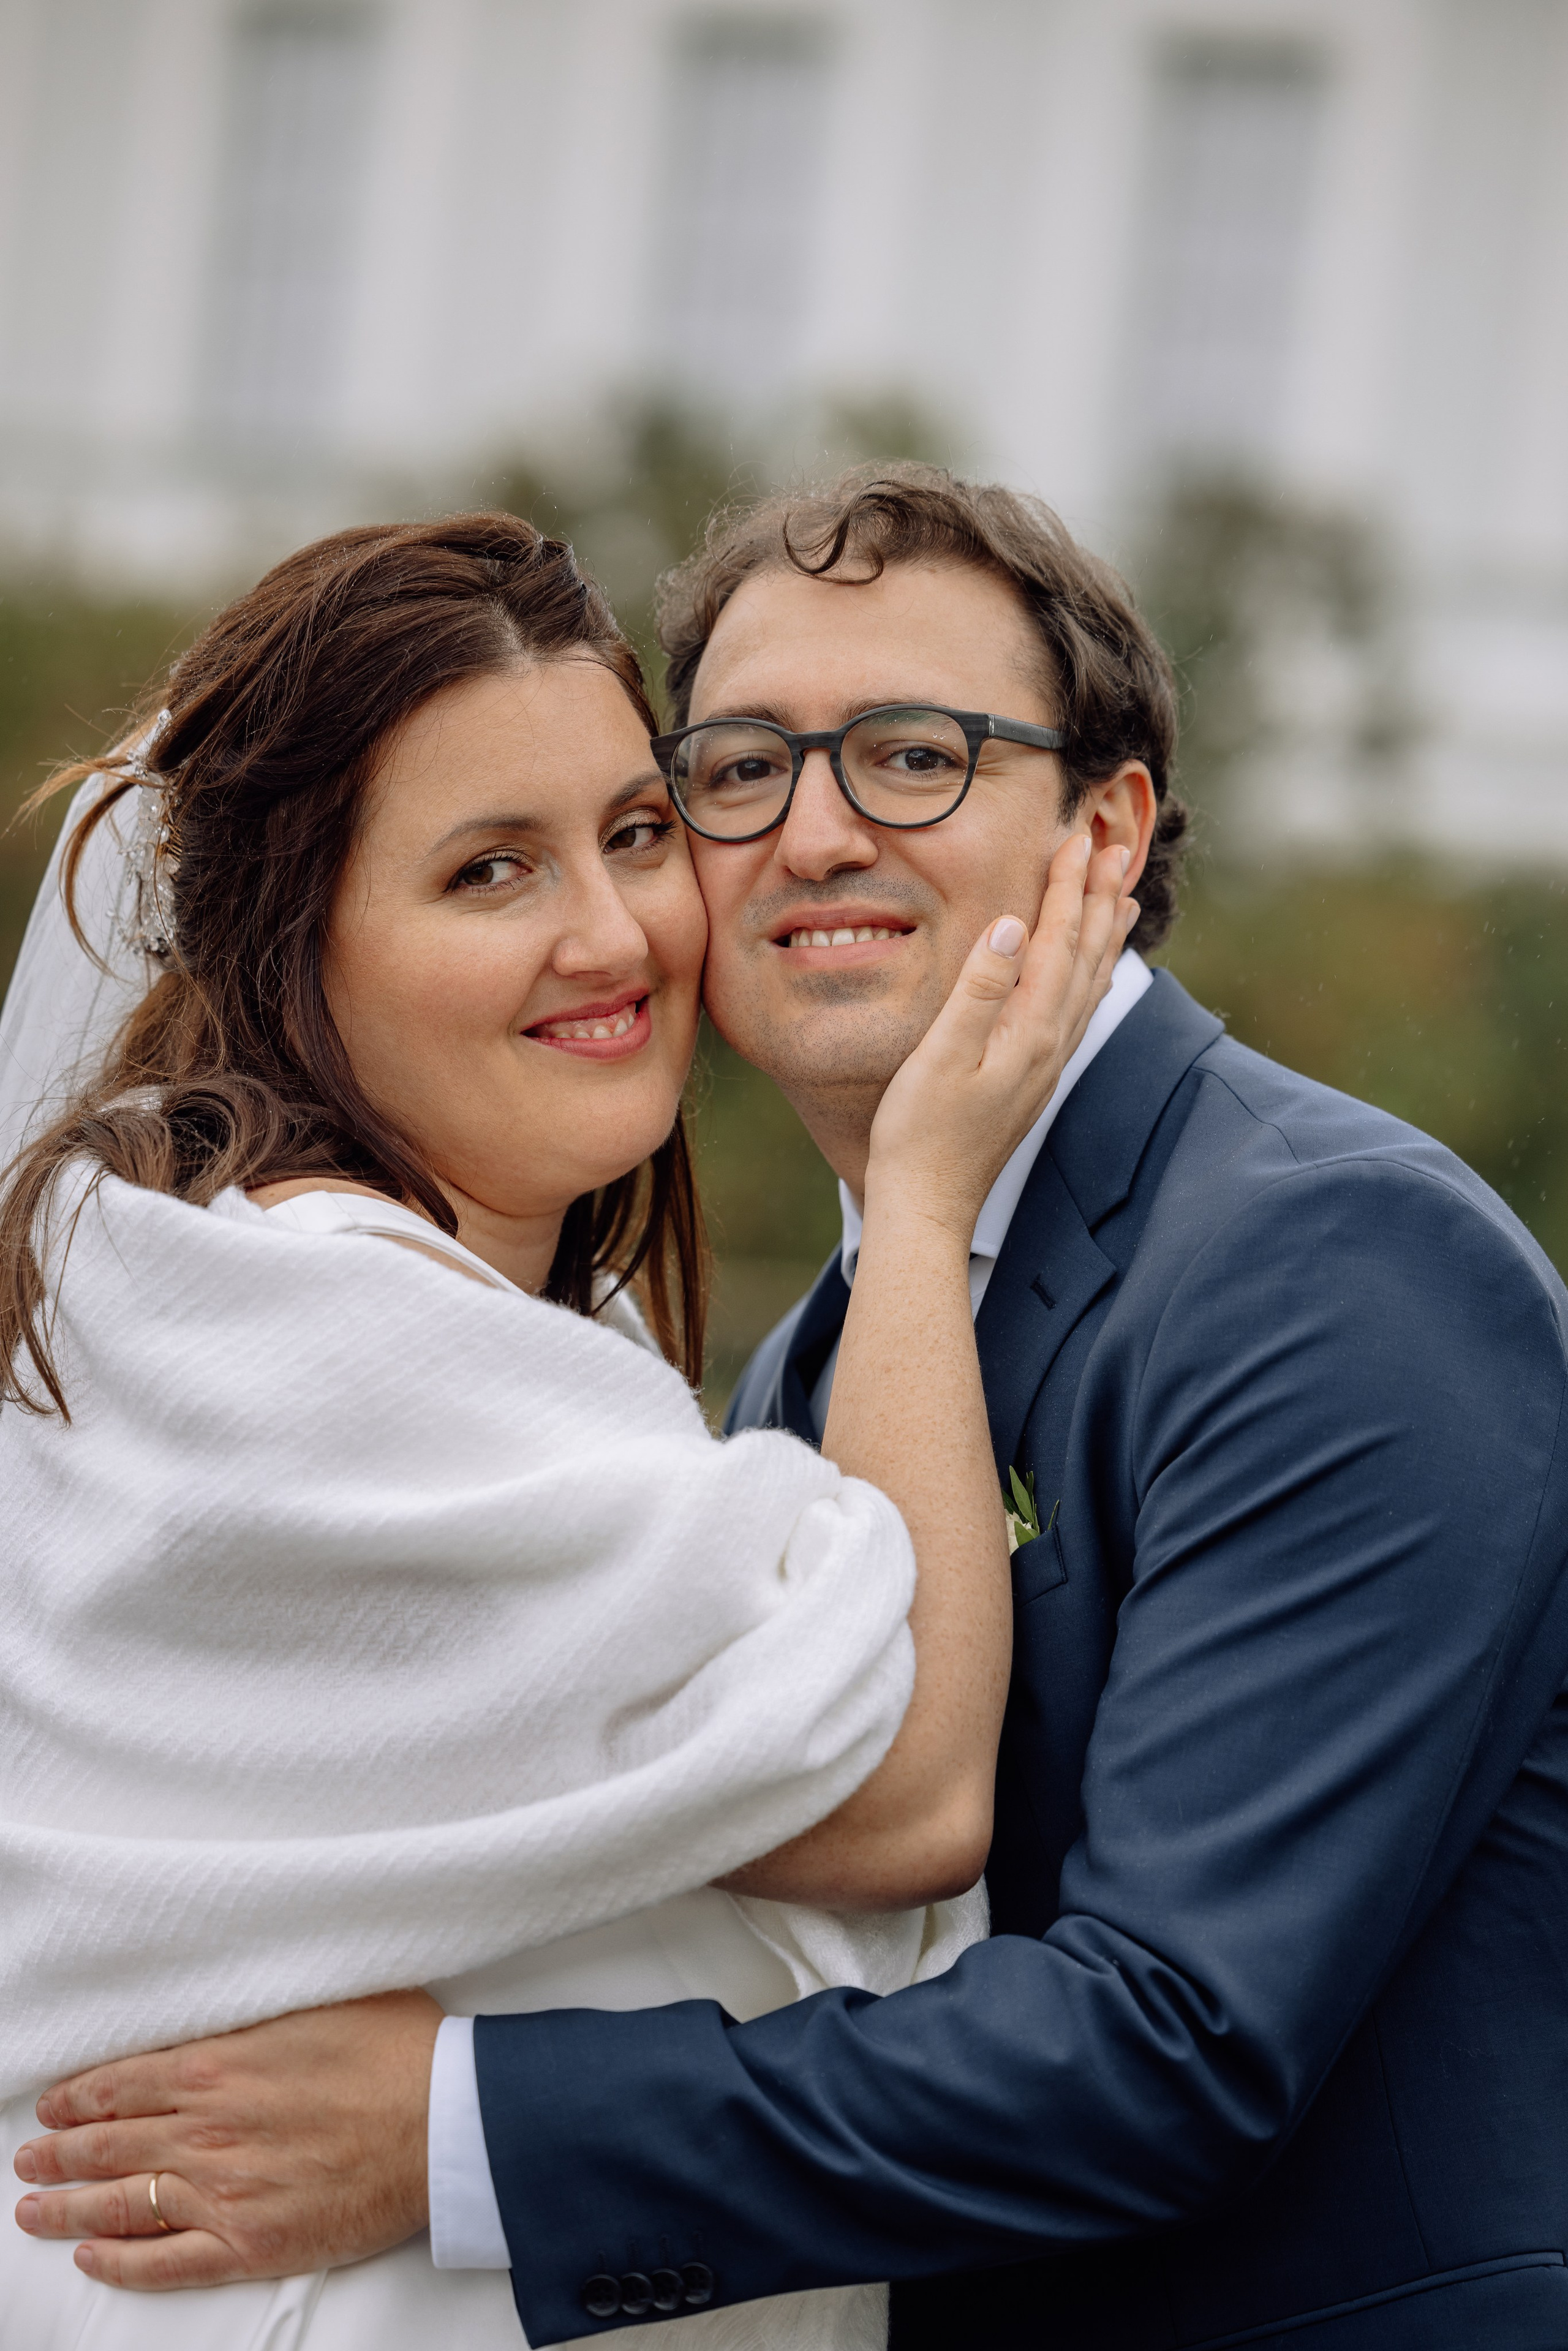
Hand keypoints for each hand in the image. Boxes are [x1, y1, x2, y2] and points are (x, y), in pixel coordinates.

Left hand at [11, 1990, 439, 2290]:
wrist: (446, 2120)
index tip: (53, 2104)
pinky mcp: (251, 2242)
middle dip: (58, 2151)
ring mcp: (223, 2192)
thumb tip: (224, 2000)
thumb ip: (256, 2008)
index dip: (78, 2097)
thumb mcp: (319, 1998)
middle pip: (109, 2145)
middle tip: (30, 2155)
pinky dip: (121, 2262)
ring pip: (121, 2204)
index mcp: (218, 2065)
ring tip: (33, 2208)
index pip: (121, 2084)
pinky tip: (94, 2256)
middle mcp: (206, 2130)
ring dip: (68, 2207)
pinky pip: (166, 2261)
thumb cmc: (396, 2051)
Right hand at [865, 833, 1135, 1237]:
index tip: (1077, 840)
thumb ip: (979, 989)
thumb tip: (1012, 926)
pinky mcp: (1034, 1079)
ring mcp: (1045, 1064)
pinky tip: (1093, 971)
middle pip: (1084, 956)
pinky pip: (1078, 1012)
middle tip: (1114, 848)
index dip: (1068, 888)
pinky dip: (1091, 976)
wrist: (928, 1204)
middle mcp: (1049, 1045)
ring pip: (1089, 983)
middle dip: (1098, 898)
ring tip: (1123, 895)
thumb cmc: (919, 1134)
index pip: (1056, 942)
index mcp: (1027, 1032)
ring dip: (1104, 934)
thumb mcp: (940, 1056)